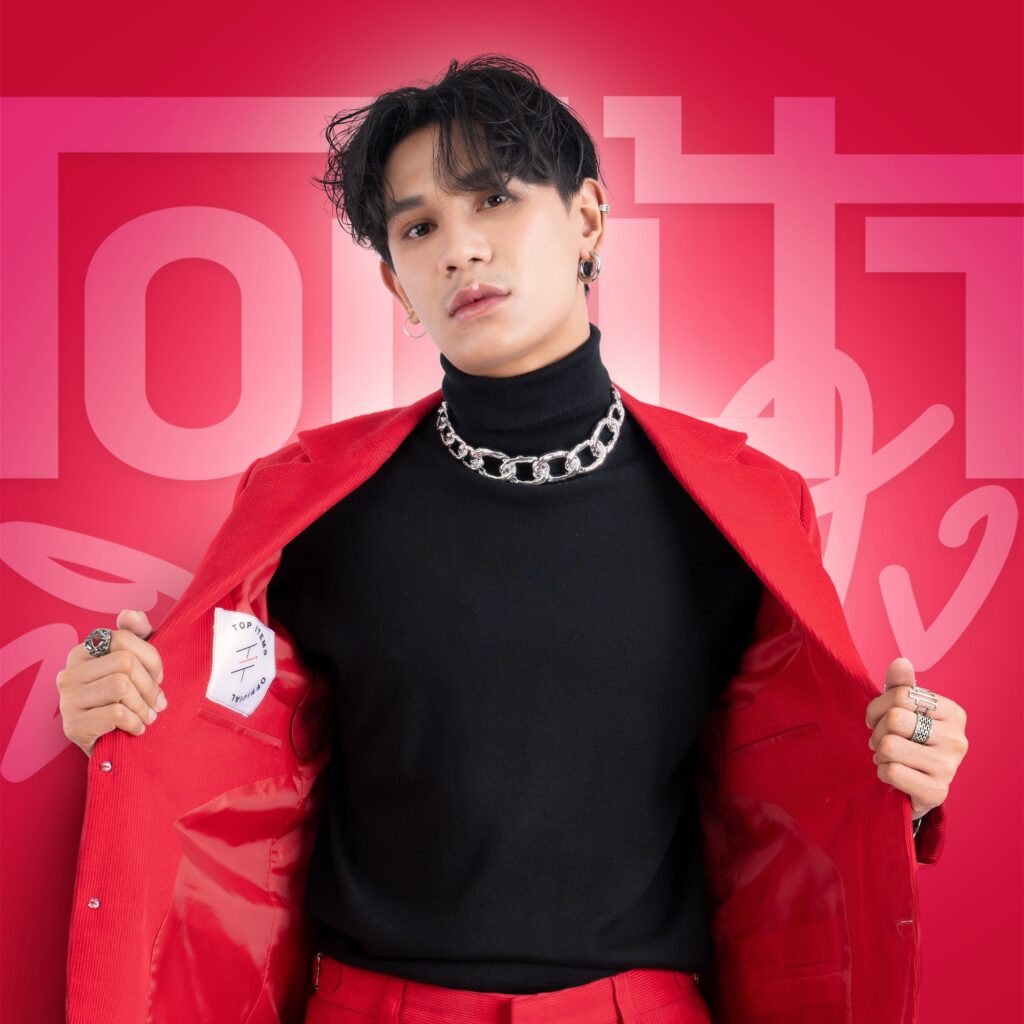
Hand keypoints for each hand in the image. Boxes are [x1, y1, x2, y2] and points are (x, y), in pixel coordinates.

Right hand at [56, 609, 166, 757]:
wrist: (113, 746)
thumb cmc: (128, 699)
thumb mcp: (137, 664)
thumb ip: (137, 635)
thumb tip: (129, 614)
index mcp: (83, 652)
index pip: (123, 638)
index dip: (150, 657)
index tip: (159, 676)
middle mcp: (68, 673)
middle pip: (124, 662)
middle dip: (150, 685)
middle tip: (159, 702)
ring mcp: (66, 700)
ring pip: (121, 686)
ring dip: (143, 705)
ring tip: (149, 716)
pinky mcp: (72, 726)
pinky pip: (116, 713)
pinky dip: (135, 722)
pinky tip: (137, 728)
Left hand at [866, 657, 967, 820]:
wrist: (915, 785)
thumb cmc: (908, 740)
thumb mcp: (903, 710)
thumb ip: (901, 686)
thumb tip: (901, 662)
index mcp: (953, 713)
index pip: (901, 695)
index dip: (877, 707)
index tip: (877, 719)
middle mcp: (957, 739)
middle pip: (895, 720)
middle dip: (878, 731)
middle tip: (882, 741)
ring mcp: (949, 768)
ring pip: (889, 746)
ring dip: (879, 753)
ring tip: (889, 757)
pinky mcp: (937, 792)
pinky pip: (891, 772)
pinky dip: (882, 772)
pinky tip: (894, 775)